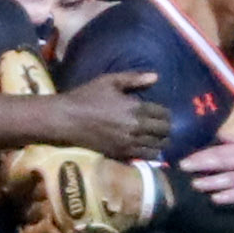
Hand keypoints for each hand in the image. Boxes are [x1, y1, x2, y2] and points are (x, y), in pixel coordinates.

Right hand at [44, 69, 170, 158]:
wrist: (66, 119)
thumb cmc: (86, 97)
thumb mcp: (109, 81)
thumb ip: (134, 79)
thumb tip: (156, 76)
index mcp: (136, 108)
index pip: (164, 114)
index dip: (166, 114)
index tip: (163, 114)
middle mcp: (136, 127)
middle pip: (164, 131)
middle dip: (166, 128)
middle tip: (163, 127)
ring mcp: (129, 143)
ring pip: (157, 146)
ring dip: (160, 142)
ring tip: (158, 138)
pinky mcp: (121, 154)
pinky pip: (145, 156)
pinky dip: (150, 152)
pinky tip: (148, 148)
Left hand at [184, 135, 233, 206]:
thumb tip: (225, 138)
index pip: (222, 149)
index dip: (204, 154)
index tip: (187, 159)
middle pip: (221, 161)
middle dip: (201, 164)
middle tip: (183, 168)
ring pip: (229, 178)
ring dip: (211, 181)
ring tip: (195, 185)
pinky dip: (229, 196)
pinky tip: (216, 199)